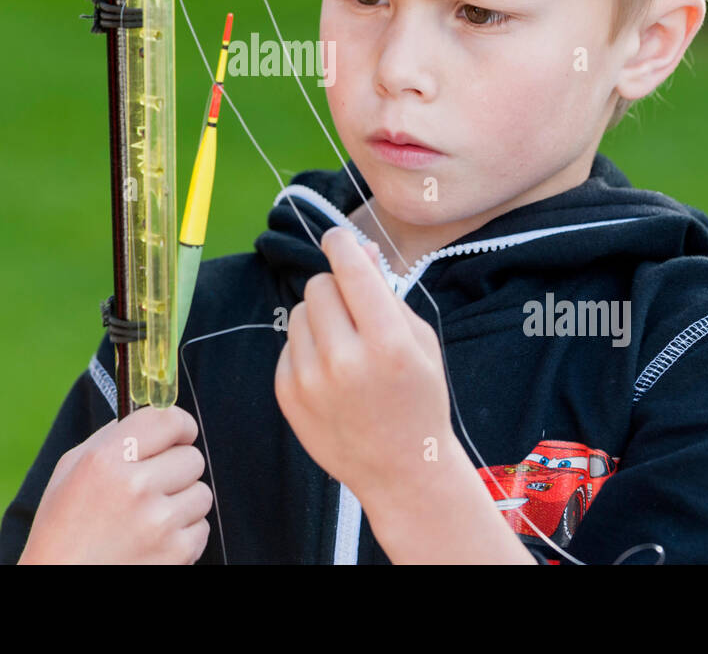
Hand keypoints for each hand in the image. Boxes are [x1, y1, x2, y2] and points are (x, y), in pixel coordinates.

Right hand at [18, 405, 212, 563]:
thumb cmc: (62, 527)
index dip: (179, 425)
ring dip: (182, 502)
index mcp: (107, 459)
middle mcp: (136, 486)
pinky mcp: (176, 553)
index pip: (169, 419)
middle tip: (154, 484)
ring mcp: (159, 522)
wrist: (60, 581)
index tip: (177, 435)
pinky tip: (155, 540)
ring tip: (151, 516)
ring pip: (202, 493)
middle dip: (177, 468)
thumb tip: (151, 416)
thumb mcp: (71, 469)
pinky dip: (184, 534)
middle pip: (192, 457)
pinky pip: (202, 528)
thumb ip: (111, 436)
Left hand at [274, 226, 453, 503]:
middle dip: (335, 288)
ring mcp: (310, 381)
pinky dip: (307, 349)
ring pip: (298, 313)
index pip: (350, 269)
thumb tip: (360, 249)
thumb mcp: (420, 342)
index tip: (338, 238)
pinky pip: (288, 345)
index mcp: (388, 344)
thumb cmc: (420, 399)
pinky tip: (331, 375)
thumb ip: (387, 292)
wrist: (403, 470)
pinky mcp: (287, 395)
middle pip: (318, 286)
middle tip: (354, 311)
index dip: (342, 244)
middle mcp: (345, 361)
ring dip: (319, 319)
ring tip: (345, 348)